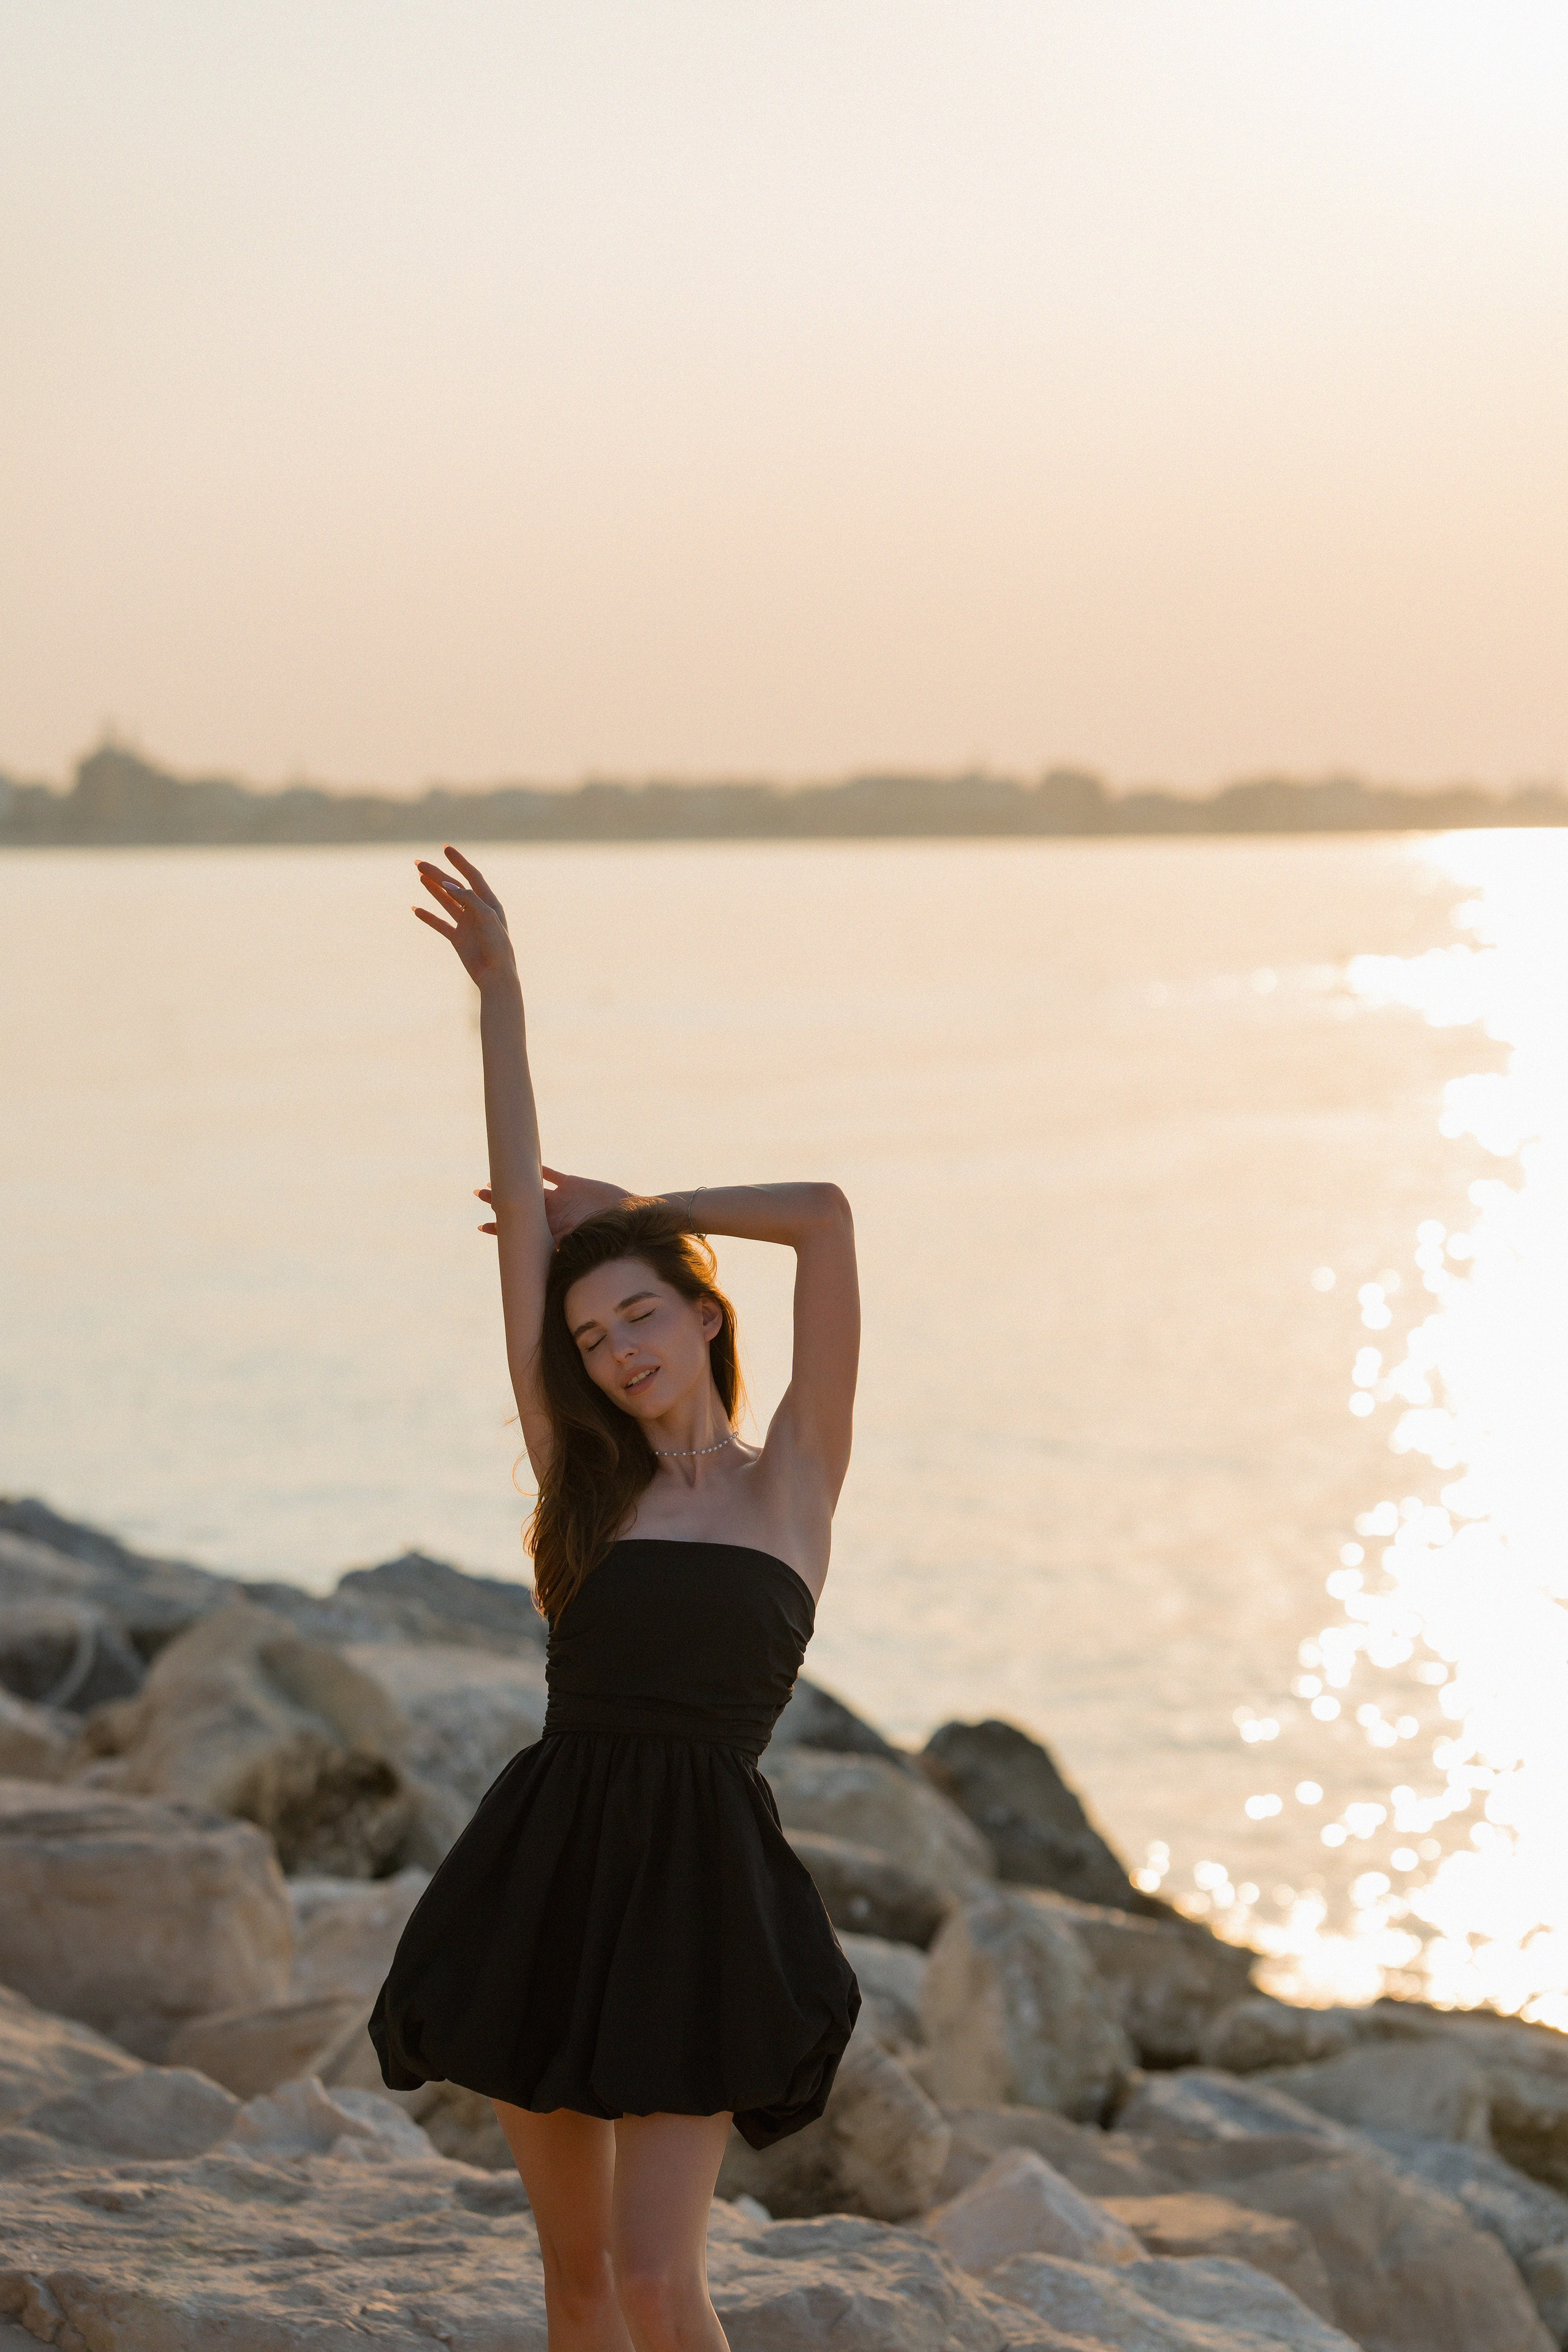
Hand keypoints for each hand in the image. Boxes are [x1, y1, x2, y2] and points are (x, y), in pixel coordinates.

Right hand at [413, 847, 516, 989]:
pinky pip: (440, 924)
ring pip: (446, 902)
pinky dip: (428, 917)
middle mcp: (477, 911)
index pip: (472, 876)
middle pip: (454, 887)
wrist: (495, 976)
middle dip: (437, 874)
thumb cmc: (497, 945)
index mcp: (489, 903)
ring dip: (432, 889)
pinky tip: (416, 909)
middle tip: (418, 862)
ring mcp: (466, 924)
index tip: (445, 848)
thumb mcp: (486, 917)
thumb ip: (468, 898)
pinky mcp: (458, 939)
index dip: (459, 862)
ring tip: (419, 875)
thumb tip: (446, 883)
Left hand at [475, 1167, 630, 1241]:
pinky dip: (539, 1170)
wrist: (628, 1217)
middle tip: (478, 1194)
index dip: (501, 1229)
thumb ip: (565, 1244)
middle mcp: (553, 1214)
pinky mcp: (572, 1184)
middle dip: (499, 1201)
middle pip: (520, 1207)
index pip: (521, 1230)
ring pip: (530, 1190)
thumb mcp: (584, 1241)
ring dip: (513, 1183)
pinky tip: (524, 1162)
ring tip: (493, 1178)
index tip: (481, 1227)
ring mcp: (561, 1198)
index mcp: (552, 1229)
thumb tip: (547, 1257)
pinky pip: (552, 1175)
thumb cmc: (608, 1233)